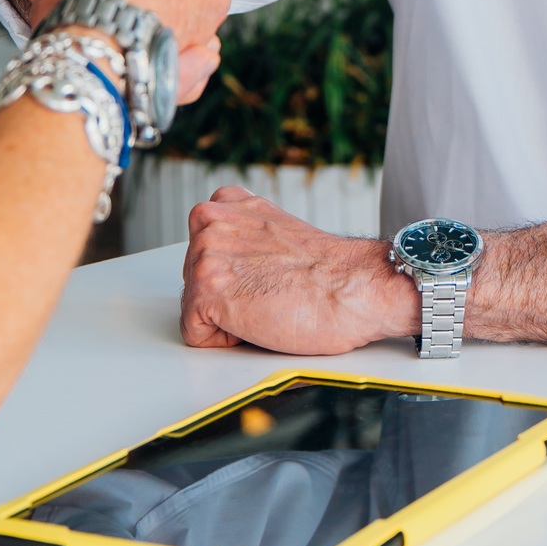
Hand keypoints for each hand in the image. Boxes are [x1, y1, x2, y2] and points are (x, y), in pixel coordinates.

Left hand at [180, 188, 418, 353]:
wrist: (352, 288)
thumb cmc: (328, 273)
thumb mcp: (277, 230)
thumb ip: (244, 234)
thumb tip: (231, 261)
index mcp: (230, 204)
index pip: (202, 253)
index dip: (233, 277)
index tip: (263, 278)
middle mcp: (213, 221)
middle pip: (194, 280)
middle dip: (225, 296)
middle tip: (268, 293)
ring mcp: (206, 253)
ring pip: (194, 307)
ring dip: (226, 318)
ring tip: (265, 305)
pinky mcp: (206, 289)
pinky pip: (195, 333)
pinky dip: (225, 341)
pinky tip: (258, 321)